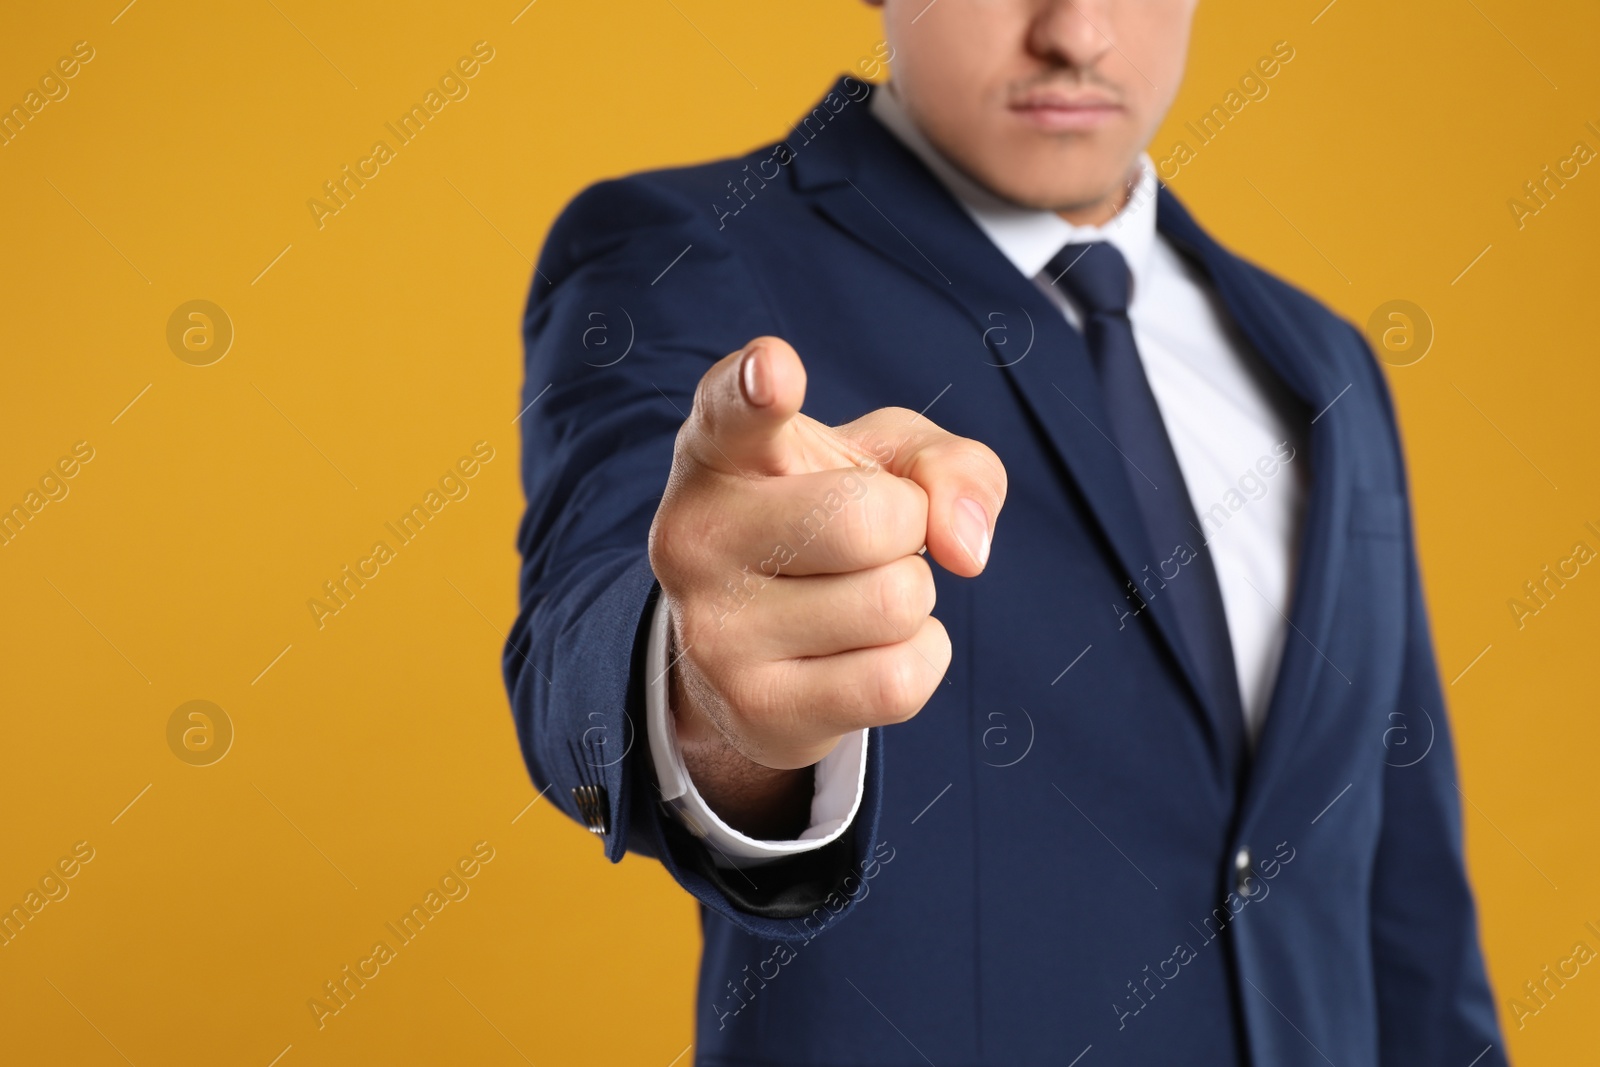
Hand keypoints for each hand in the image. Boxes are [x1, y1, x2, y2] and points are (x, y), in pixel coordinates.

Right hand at [647, 337, 1006, 834]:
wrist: (757, 649)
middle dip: (906, 530)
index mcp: (719, 451)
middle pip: (871, 520)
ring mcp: (714, 631)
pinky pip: (900, 681)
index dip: (758, 387)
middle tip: (864, 541)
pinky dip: (917, 660)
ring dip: (911, 599)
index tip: (774, 371)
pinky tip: (867, 650)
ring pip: (896, 603)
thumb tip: (965, 547)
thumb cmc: (824, 520)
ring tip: (855, 594)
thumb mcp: (885, 462)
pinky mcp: (754, 709)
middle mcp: (694, 535)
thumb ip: (948, 466)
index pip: (734, 407)